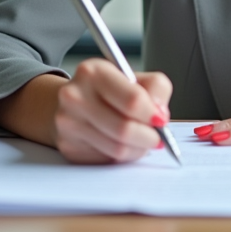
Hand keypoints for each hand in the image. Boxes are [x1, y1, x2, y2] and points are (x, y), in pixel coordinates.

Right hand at [52, 59, 172, 163]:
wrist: (73, 102)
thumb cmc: (110, 90)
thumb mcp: (135, 77)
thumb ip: (156, 88)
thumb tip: (160, 115)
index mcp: (93, 72)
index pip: (132, 100)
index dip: (152, 114)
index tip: (161, 120)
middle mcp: (75, 96)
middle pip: (124, 129)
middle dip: (149, 137)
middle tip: (159, 138)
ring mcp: (68, 124)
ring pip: (117, 149)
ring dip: (138, 149)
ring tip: (143, 141)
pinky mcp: (69, 146)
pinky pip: (106, 160)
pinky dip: (122, 156)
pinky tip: (123, 144)